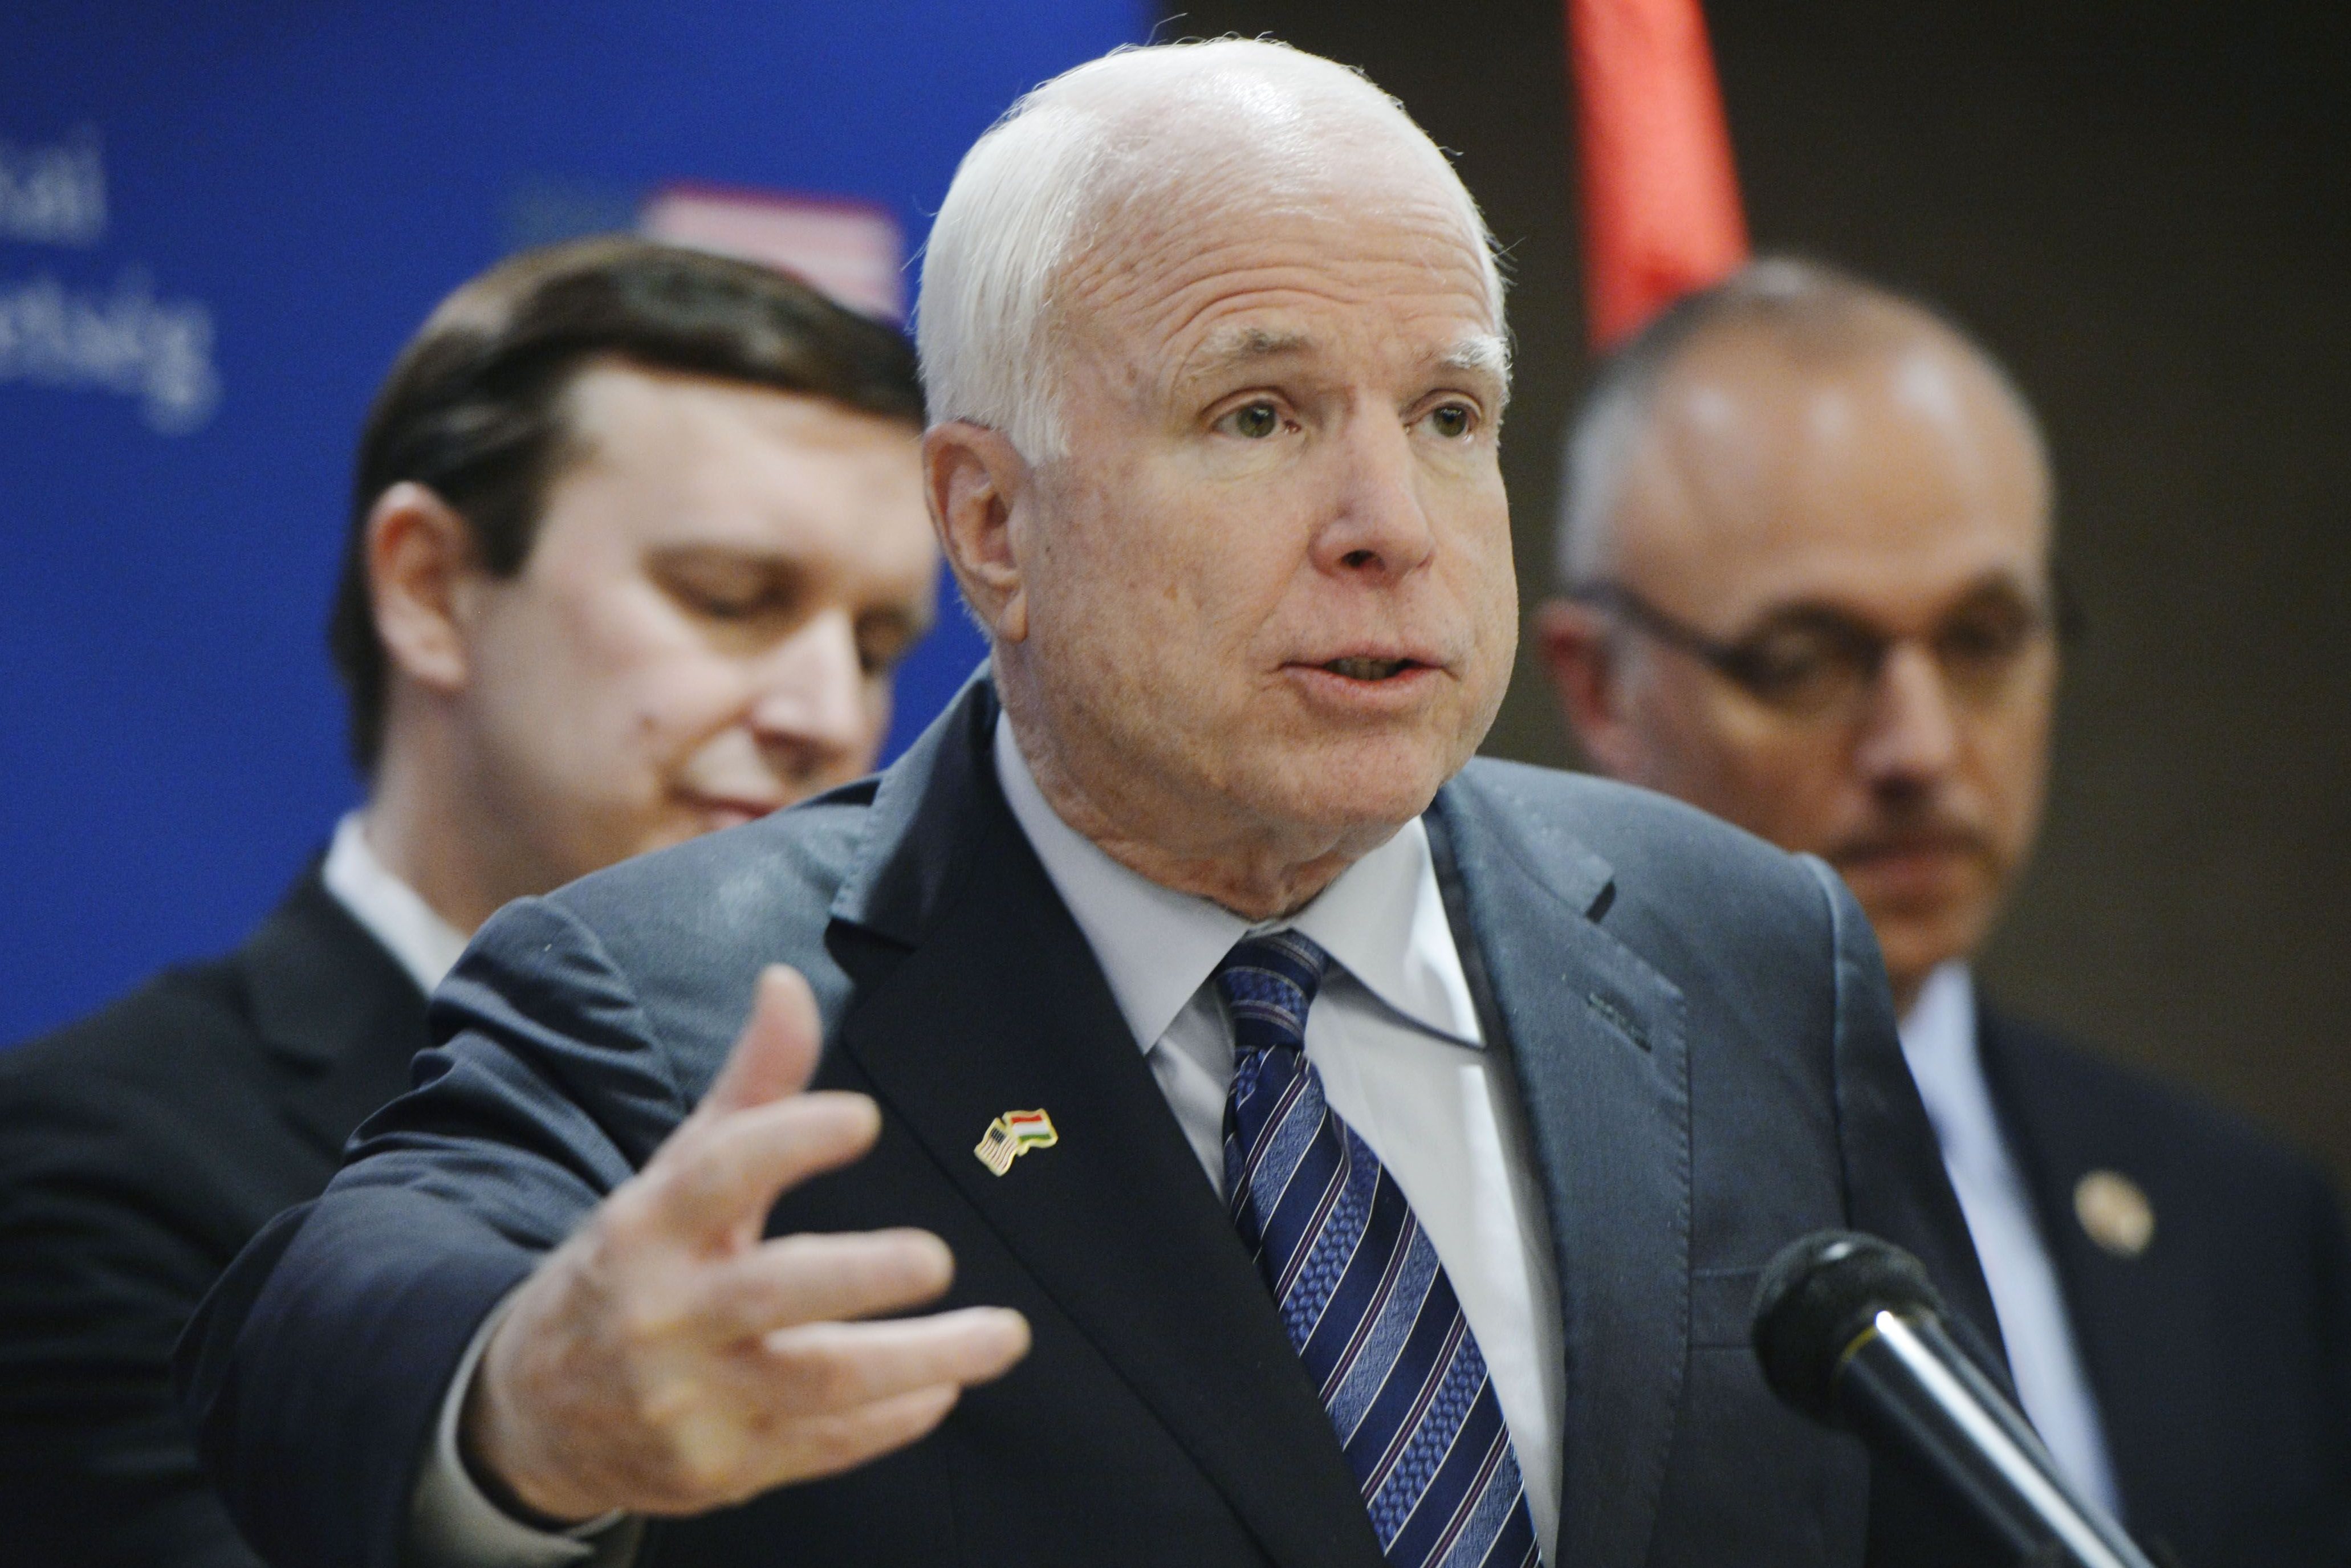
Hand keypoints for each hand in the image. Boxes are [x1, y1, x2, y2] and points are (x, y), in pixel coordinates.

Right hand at [461, 965, 1031, 1522]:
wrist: (530, 1411)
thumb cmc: (632, 1267)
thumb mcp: (674, 1176)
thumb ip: (750, 1088)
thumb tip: (788, 982)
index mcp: (647, 1227)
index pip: (716, 1173)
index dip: (789, 1141)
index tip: (863, 1118)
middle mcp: (662, 1315)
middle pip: (769, 1293)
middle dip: (860, 1278)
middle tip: (937, 1257)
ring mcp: (689, 1400)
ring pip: (814, 1383)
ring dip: (917, 1361)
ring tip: (1002, 1335)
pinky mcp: (717, 1470)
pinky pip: (817, 1446)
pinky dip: (886, 1421)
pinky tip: (942, 1388)